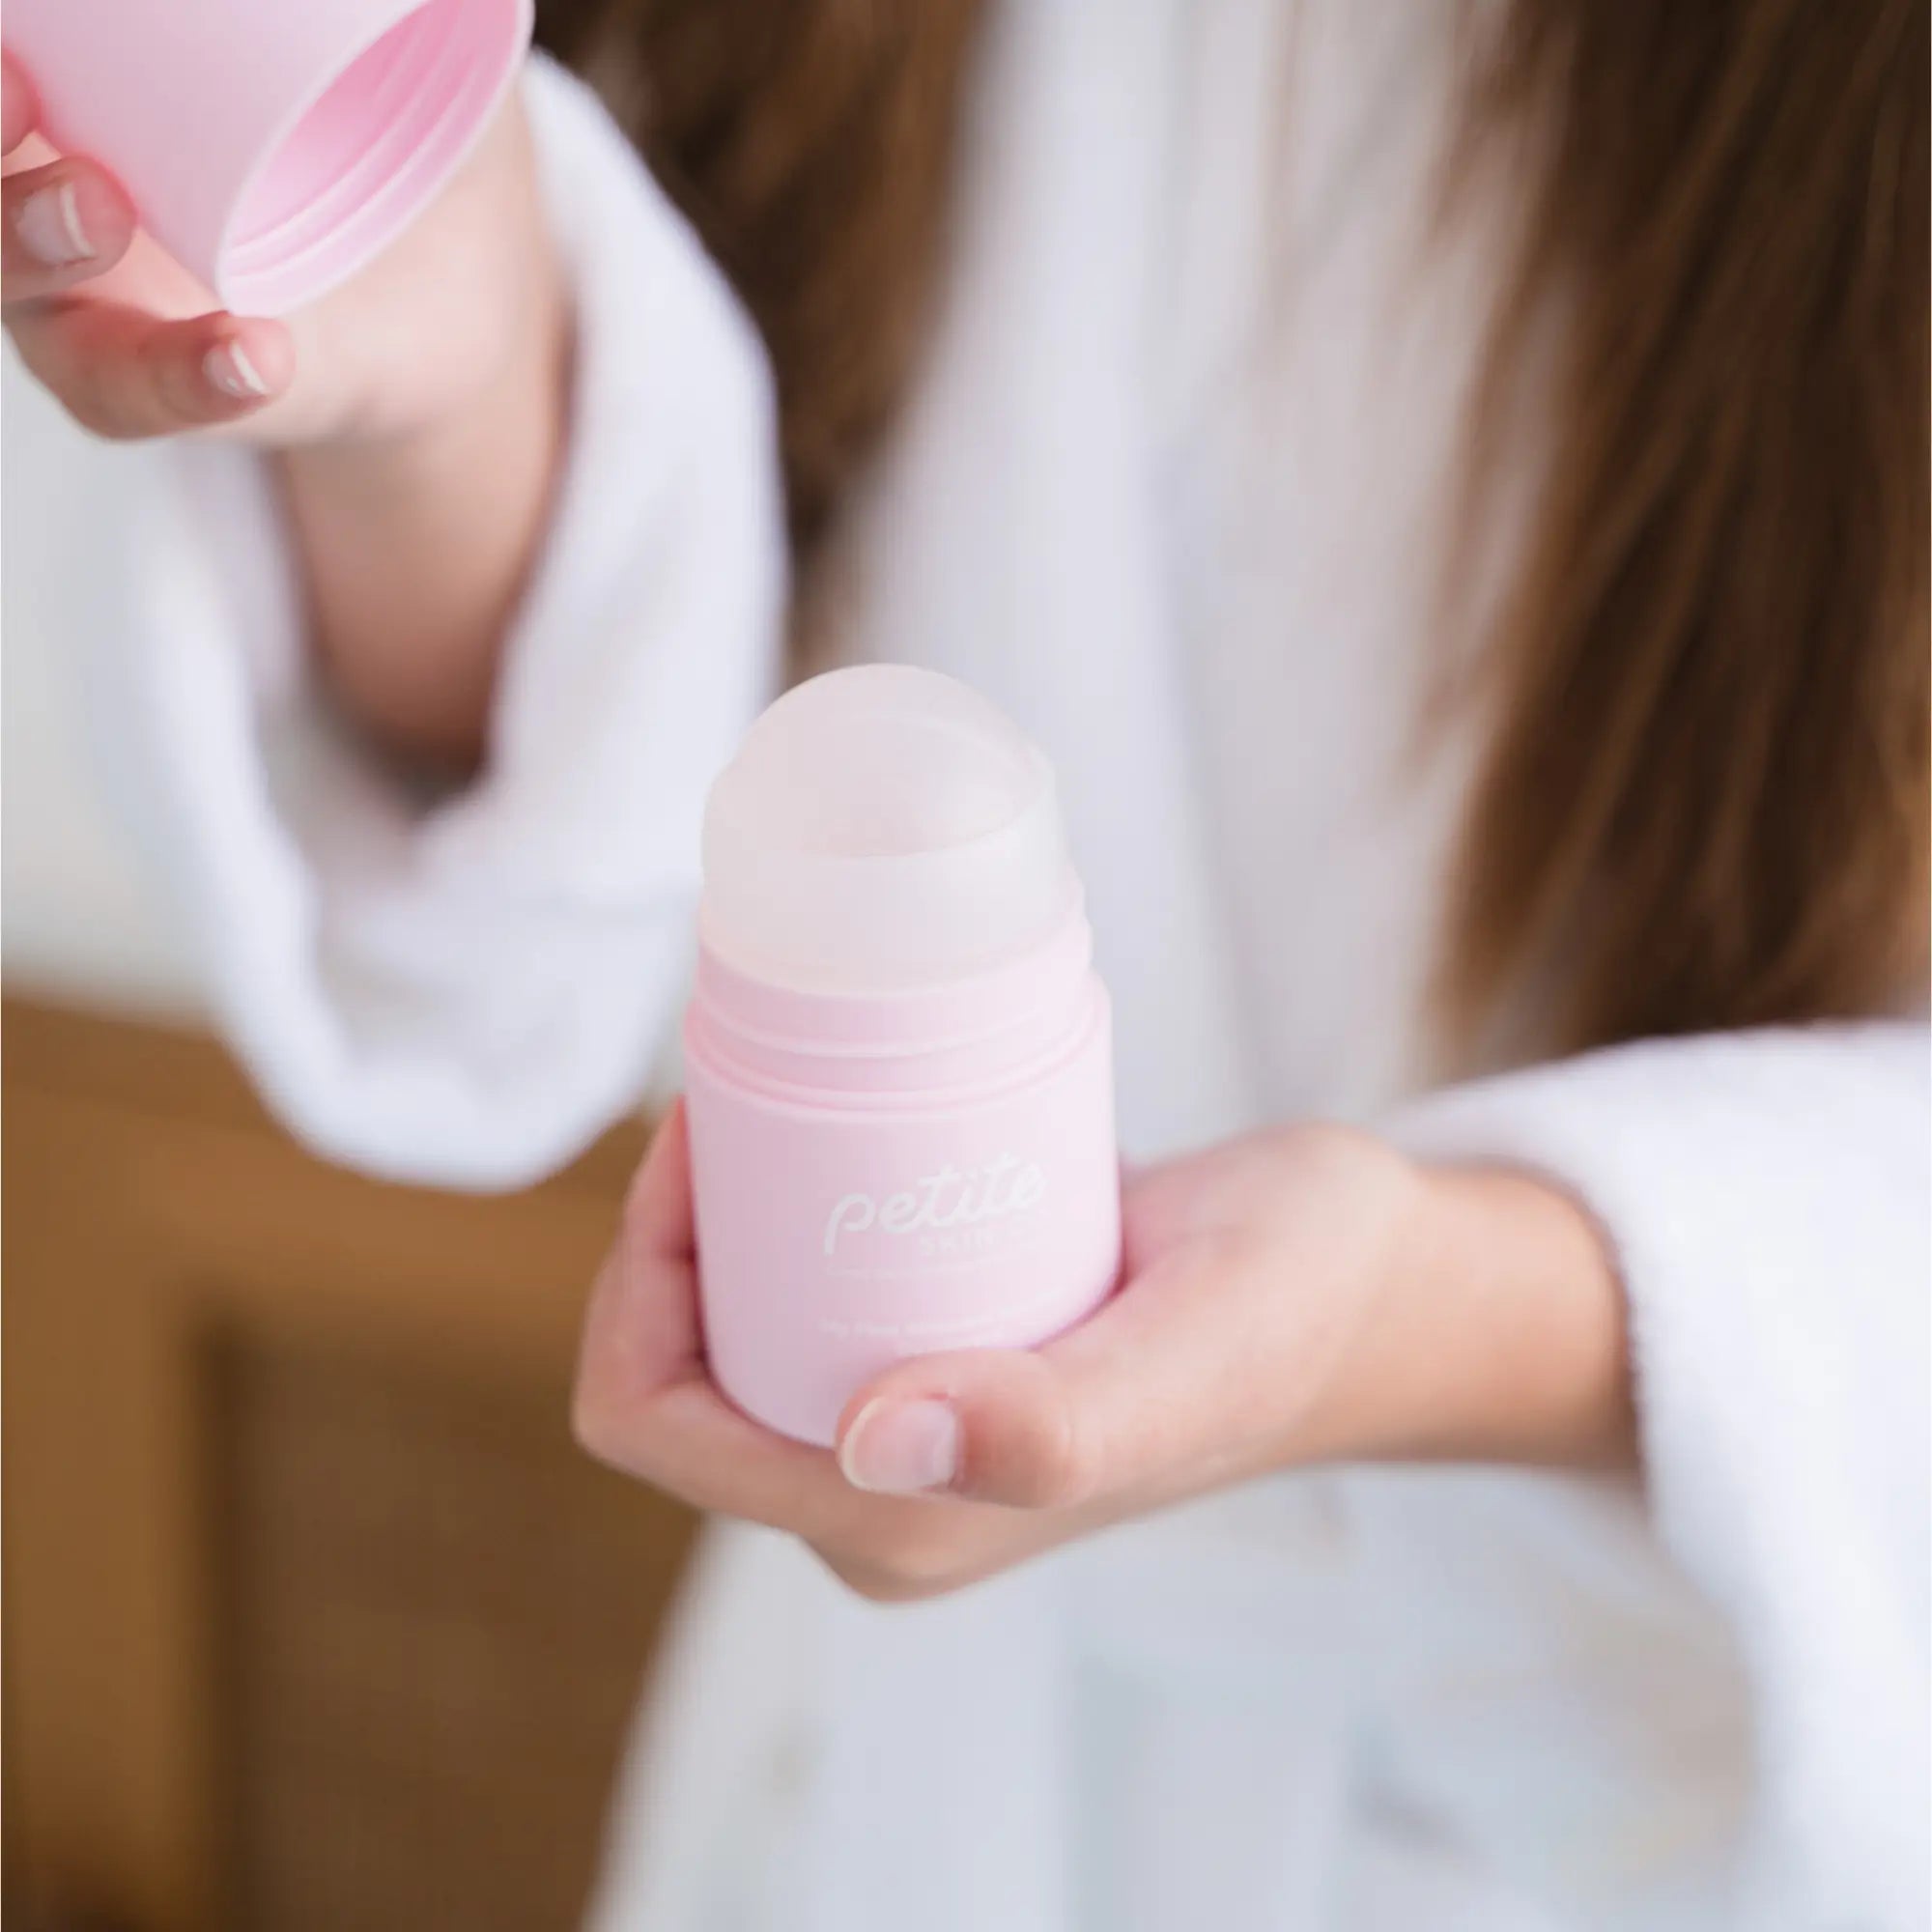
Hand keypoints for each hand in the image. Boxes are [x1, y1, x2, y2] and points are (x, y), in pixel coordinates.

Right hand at [1, 49, 559, 446]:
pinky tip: (255, 355)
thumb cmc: (398, 117)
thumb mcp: (421, 23)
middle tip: (4, 82)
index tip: (5, 30)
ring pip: (12, 280)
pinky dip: (190, 377)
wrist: (463, 283)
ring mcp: (97, 290)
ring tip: (97, 204)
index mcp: (80, 68)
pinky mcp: (172, 386)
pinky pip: (139, 398)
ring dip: (24, 236)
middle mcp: (51, 165)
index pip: (5, 48)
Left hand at [573, 1106, 1632, 1603]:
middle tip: (739, 1084)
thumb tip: (866, 1443)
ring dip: (719, 1212)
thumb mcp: (1189, 1354)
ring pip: (732, 1326)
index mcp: (899, 1528)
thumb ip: (1050, 1429)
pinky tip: (815, 1121)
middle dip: (669, 1231)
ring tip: (770, 1085)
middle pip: (677, 1365)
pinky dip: (780, 1210)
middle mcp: (882, 1498)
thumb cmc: (1295, 1309)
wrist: (1369, 1275)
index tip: (706, 1135)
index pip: (657, 1420)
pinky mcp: (941, 1365)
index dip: (635, 1279)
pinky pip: (801, 1297)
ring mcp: (907, 1437)